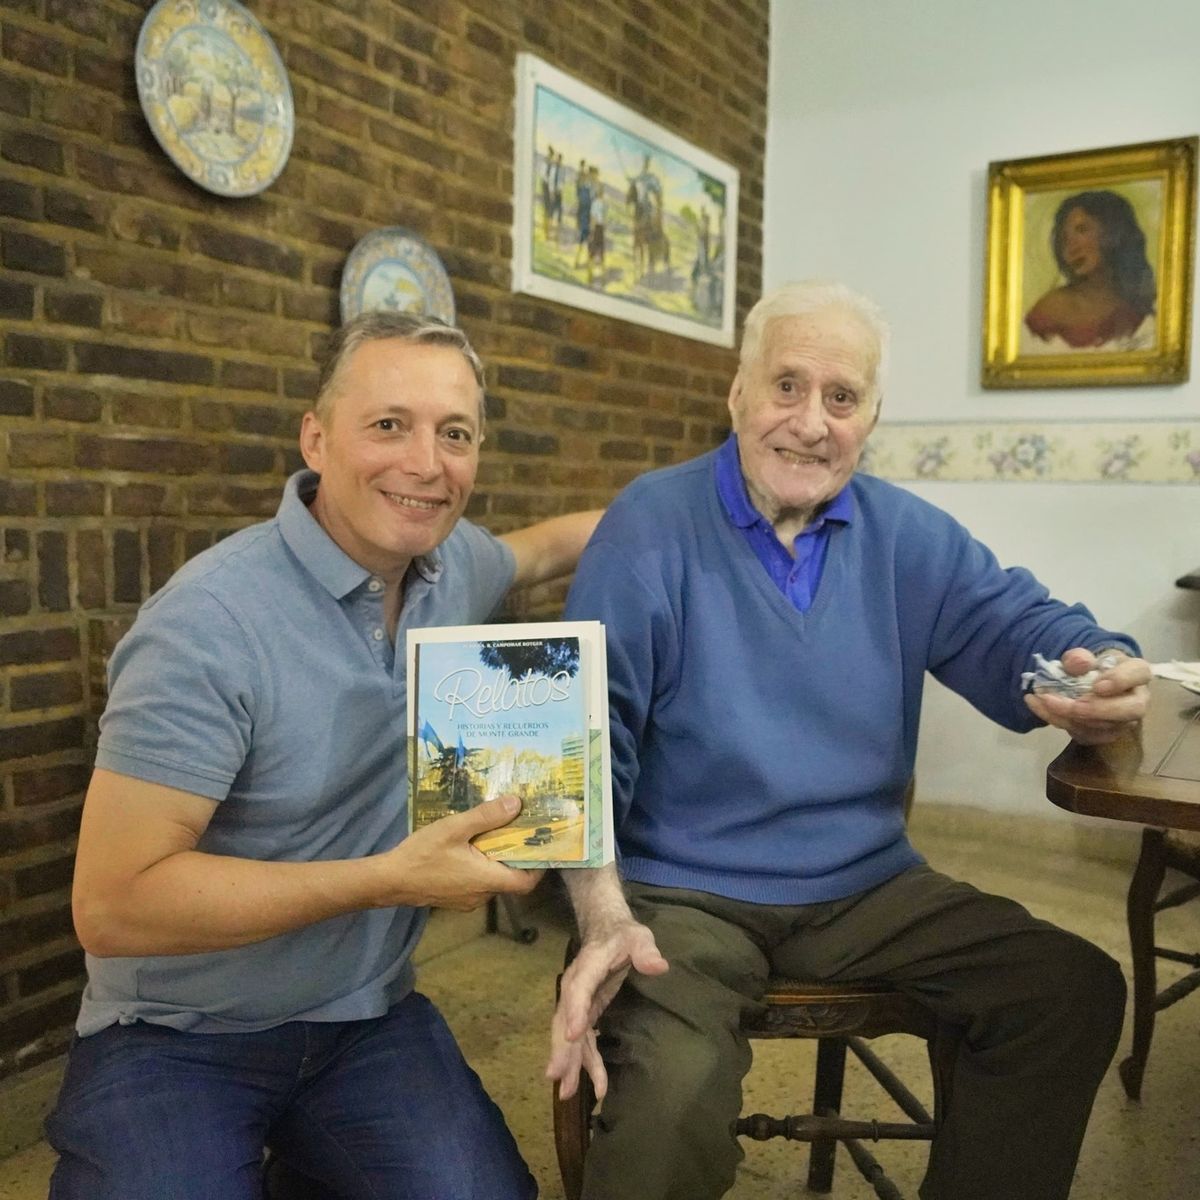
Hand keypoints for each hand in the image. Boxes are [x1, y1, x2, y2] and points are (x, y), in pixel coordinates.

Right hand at [380, 795, 542, 909]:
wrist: (389, 880)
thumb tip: (517, 804)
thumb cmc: (422, 854)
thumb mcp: (454, 828)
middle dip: (515, 855)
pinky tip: (471, 847)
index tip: (541, 844)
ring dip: (496, 860)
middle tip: (518, 830)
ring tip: (495, 833)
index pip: (526, 882)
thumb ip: (486, 817)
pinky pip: (477, 883)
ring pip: (493, 880)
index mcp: (487, 879)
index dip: (539, 865)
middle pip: (510, 878)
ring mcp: (468, 900)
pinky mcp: (455, 898)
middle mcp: (482, 895)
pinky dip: (481, 866)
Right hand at [546, 917, 667, 1100]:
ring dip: (569, 1062)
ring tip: (567, 1092)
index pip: (579, 990)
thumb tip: (658, 965)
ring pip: (569, 1035)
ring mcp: (578, 1001)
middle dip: (562, 1049)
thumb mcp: (638, 937)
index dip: (575, 1012)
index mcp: (588, 966)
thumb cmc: (624, 935)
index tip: (573, 1035)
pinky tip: (590, 1083)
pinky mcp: (584, 1011)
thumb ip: (646, 950)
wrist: (607, 929)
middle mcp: (576, 986)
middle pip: (565, 1019)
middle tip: (558, 1078)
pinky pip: (581, 1039)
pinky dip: (583, 1060)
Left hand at [1024, 647, 1150, 744]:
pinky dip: (1058, 721)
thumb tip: (1078, 663)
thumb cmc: (1091, 667)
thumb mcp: (1083, 656)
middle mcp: (1136, 700)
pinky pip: (1084, 734)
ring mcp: (1123, 721)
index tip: (1097, 685)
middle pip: (1129, 710)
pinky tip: (1039, 706)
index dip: (1120, 680)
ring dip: (1069, 716)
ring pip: (1103, 726)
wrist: (1087, 683)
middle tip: (1069, 703)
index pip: (1138, 673)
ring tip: (1041, 699)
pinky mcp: (1104, 734)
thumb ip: (1079, 658)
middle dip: (1095, 709)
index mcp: (1135, 672)